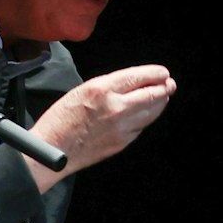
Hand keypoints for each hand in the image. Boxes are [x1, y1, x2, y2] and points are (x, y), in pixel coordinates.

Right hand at [27, 65, 177, 187]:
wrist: (53, 150)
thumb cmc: (60, 119)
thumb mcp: (81, 90)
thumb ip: (109, 87)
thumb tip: (131, 84)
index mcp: (102, 90)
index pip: (138, 77)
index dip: (155, 74)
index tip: (162, 72)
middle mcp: (116, 107)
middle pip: (151, 95)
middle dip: (164, 88)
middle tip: (169, 84)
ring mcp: (122, 127)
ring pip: (151, 112)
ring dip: (160, 103)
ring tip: (163, 96)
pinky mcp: (123, 142)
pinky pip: (141, 127)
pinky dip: (147, 117)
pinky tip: (147, 113)